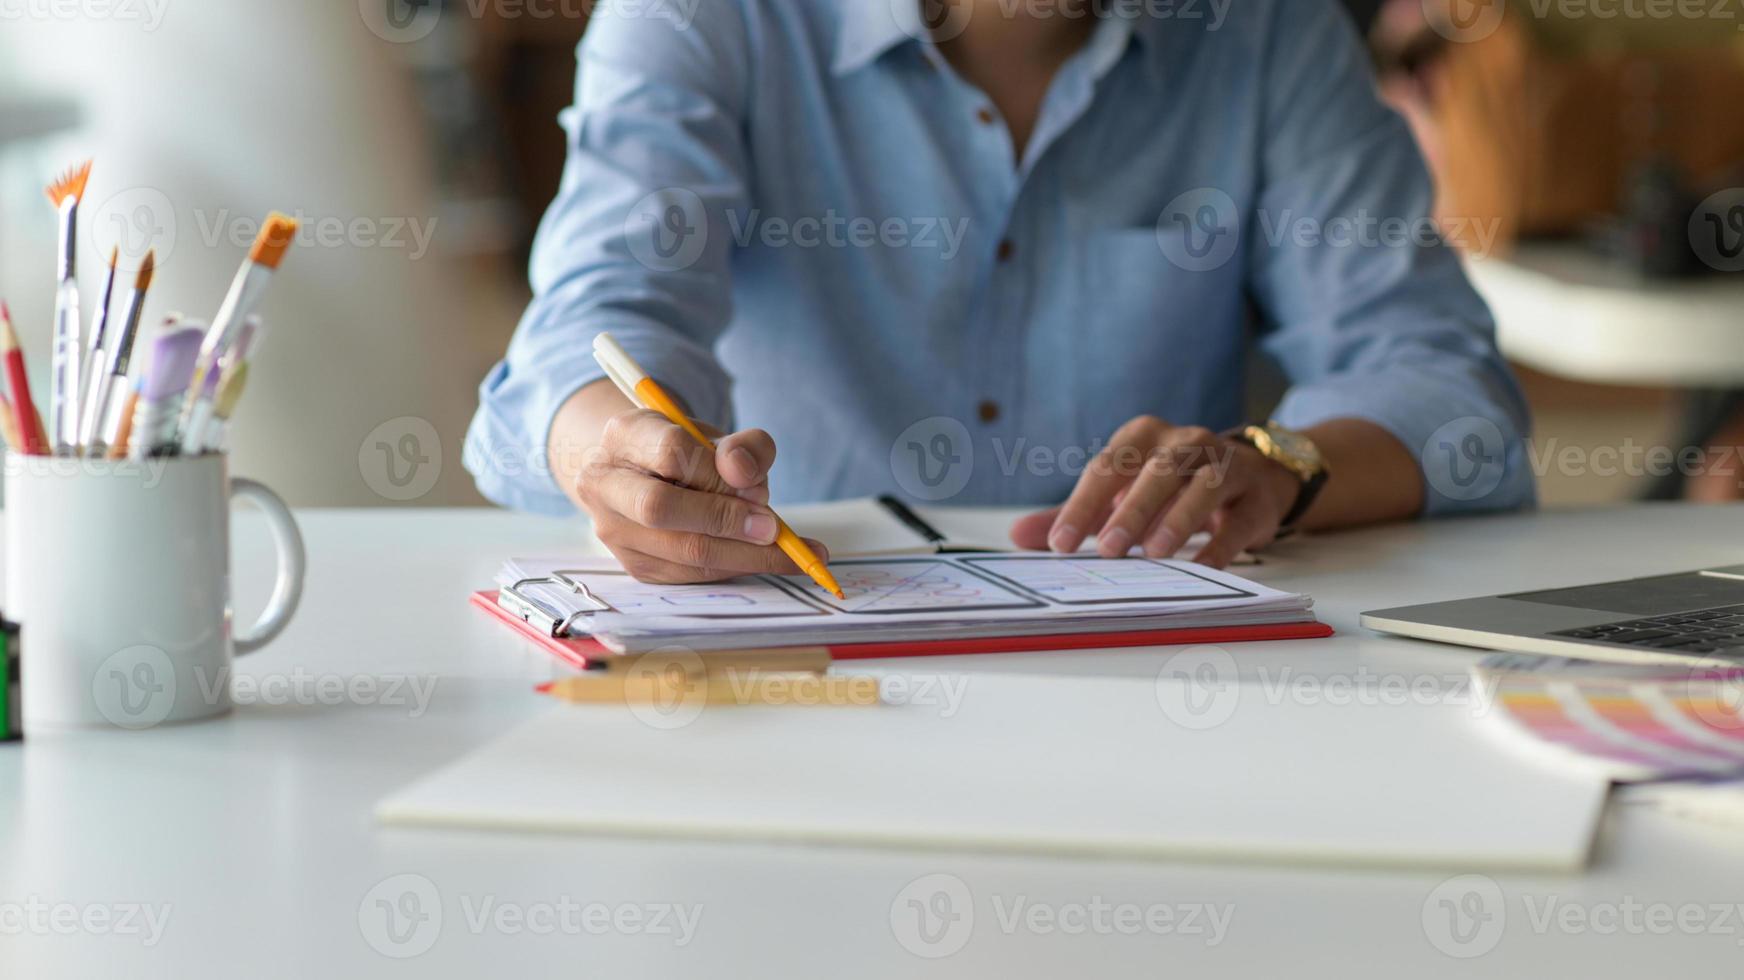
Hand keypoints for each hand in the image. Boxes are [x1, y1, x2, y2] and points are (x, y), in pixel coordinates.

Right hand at [573, 409, 825, 582]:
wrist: (644, 475)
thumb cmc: (687, 452)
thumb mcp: (719, 436)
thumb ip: (744, 446)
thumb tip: (746, 476)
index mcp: (624, 434)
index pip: (670, 452)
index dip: (717, 474)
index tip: (757, 489)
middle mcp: (604, 482)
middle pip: (659, 508)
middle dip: (724, 520)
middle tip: (772, 529)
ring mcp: (613, 528)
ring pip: (678, 550)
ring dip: (740, 554)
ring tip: (785, 552)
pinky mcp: (633, 564)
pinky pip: (689, 574)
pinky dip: (732, 567)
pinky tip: (761, 559)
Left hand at [1009, 417, 1301, 568]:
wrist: (1250, 478)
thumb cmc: (1171, 486)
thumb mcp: (1120, 493)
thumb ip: (1073, 514)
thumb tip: (1017, 537)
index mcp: (1143, 437)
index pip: (1106, 467)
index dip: (1081, 505)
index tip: (1057, 544)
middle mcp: (1186, 442)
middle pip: (1156, 471)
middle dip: (1130, 509)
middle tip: (1106, 549)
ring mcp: (1226, 465)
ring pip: (1203, 485)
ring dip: (1178, 519)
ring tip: (1154, 554)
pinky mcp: (1255, 497)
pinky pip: (1238, 520)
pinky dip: (1221, 544)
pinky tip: (1204, 567)